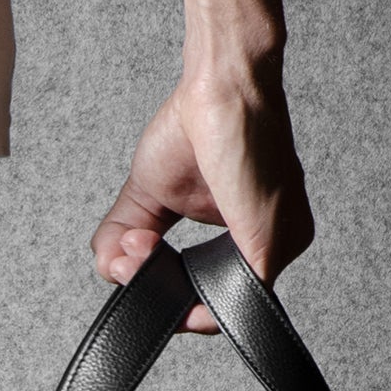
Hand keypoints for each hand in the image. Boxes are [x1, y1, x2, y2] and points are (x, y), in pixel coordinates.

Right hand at [90, 64, 312, 331]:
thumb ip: (120, 241)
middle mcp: (274, 244)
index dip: (161, 289)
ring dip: (161, 290)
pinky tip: (149, 258)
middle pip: (210, 305)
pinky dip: (183, 297)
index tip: (129, 257)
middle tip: (129, 249)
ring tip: (137, 245)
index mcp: (251, 236)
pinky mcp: (268, 246)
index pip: (208, 289)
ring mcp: (277, 248)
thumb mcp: (145, 198)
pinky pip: (229, 302)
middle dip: (156, 292)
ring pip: (216, 308)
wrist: (221, 82)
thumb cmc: (195, 125)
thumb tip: (113, 273)